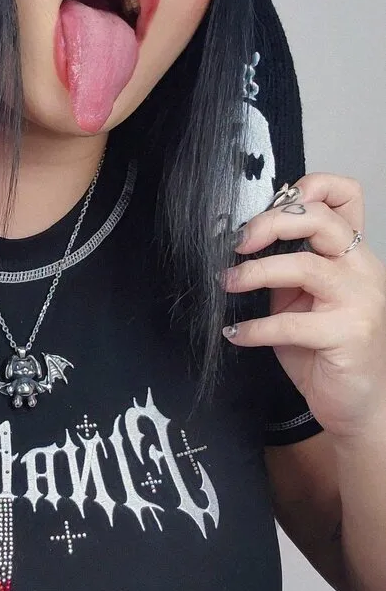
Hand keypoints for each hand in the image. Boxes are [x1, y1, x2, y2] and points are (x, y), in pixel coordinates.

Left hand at [219, 173, 385, 440]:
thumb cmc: (325, 349)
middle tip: (238, 243)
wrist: (358, 405)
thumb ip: (285, 267)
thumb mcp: (301, 298)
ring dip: (255, 272)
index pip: (345, 195)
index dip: (309, 186)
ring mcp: (361, 300)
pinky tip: (236, 333)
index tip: (267, 204)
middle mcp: (363, 267)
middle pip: (320, 219)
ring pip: (305, 266)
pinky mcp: (350, 334)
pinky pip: (292, 323)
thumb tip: (240, 242)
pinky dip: (256, 327)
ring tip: (227, 283)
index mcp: (352, 251)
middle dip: (270, 223)